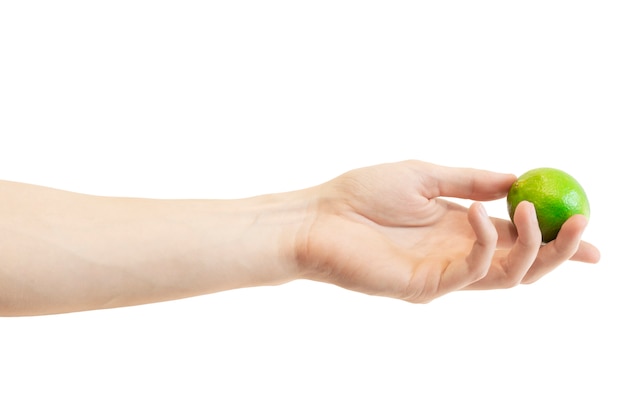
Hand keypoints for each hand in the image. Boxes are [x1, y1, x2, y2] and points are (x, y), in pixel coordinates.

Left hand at [295, 160, 599, 301]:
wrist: (318, 216)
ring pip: (507, 277)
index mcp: (459, 229)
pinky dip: (484, 243)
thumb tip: (516, 177)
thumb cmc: (361, 194)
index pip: (516, 238)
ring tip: (535, 212)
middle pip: (523, 264)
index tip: (586, 221)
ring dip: (532, 248)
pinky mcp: (425, 286)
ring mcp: (443, 274)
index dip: (554, 235)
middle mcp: (457, 255)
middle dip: (560, 249)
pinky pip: (472, 272)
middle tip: (582, 223)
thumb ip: (470, 181)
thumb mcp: (425, 176)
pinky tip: (479, 214)